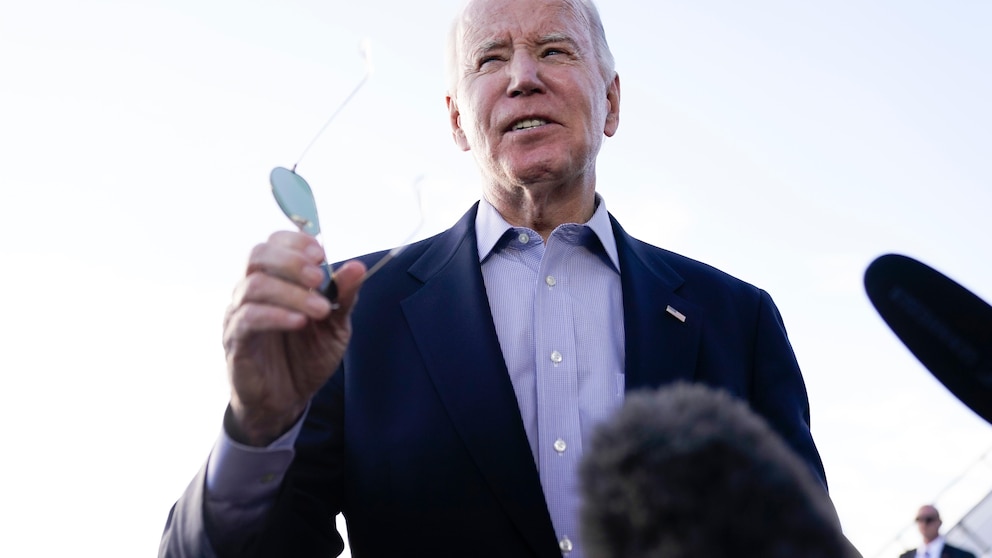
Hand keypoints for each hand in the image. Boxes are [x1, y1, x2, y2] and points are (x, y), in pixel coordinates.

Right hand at [222, 231, 364, 445]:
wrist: (287, 400)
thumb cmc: (306, 357)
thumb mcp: (335, 325)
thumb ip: (343, 296)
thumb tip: (358, 266)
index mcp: (274, 280)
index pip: (273, 243)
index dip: (295, 241)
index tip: (320, 254)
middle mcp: (251, 291)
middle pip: (257, 255)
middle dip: (291, 261)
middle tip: (318, 278)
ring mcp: (239, 314)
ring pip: (254, 285)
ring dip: (291, 292)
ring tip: (320, 309)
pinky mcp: (235, 340)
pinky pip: (248, 317)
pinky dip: (276, 315)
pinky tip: (300, 322)